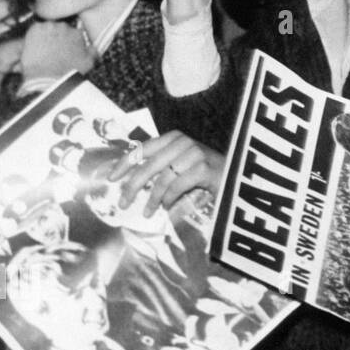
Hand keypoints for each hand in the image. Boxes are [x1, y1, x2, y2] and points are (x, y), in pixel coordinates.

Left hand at [19, 21, 94, 82]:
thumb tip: (92, 48)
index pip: (73, 34)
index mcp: (78, 34)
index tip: (64, 49)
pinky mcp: (35, 29)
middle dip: (56, 38)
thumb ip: (92, 52)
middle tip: (52, 52)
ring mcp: (50, 27)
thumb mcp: (88, 63)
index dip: (68, 42)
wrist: (48, 77)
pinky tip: (33, 49)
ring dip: (44, 38)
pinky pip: (34, 31)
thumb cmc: (67, 72)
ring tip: (42, 52)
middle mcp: (65, 27)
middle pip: (59, 30)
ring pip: (46, 29)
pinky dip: (32, 38)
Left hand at [109, 131, 225, 215]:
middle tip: (123, 203)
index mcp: (174, 137)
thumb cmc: (206, 174)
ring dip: (152, 198)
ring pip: (162, 178)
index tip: (111, 178)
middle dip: (133, 186)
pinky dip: (169, 199)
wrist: (239, 178)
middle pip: (148, 165)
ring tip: (147, 212)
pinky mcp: (204, 168)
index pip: (142, 148)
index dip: (125, 163)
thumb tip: (130, 181)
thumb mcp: (181, 165)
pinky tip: (167, 208)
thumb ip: (160, 166)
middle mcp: (183, 142)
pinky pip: (177, 186)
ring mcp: (195, 153)